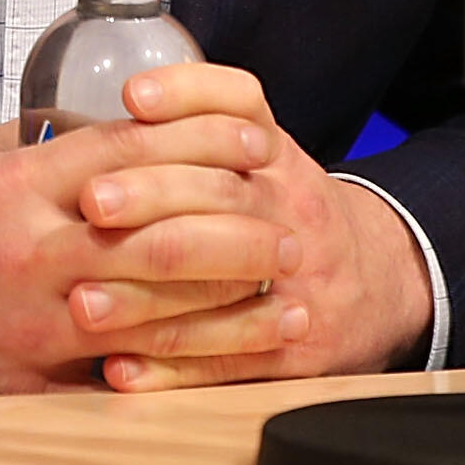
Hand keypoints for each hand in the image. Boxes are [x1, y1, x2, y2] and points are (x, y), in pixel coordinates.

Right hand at [0, 103, 297, 400]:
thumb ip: (43, 141)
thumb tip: (112, 120)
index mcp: (16, 186)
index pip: (131, 151)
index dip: (203, 140)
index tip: (254, 135)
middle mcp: (30, 253)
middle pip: (159, 235)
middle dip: (236, 226)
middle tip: (286, 219)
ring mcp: (31, 324)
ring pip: (154, 312)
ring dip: (230, 301)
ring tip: (283, 289)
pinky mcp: (28, 383)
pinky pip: (118, 378)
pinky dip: (181, 368)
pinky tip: (225, 357)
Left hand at [71, 64, 435, 390]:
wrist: (380, 280)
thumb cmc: (287, 209)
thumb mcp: (263, 150)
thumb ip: (199, 120)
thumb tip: (122, 99)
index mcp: (276, 156)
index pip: (240, 106)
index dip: (186, 95)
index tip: (133, 99)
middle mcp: (291, 210)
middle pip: (224, 195)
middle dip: (151, 197)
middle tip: (92, 203)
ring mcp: (298, 284)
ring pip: (220, 287)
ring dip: (144, 297)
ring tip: (84, 301)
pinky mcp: (295, 352)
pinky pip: (229, 363)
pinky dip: (169, 369)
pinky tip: (120, 368)